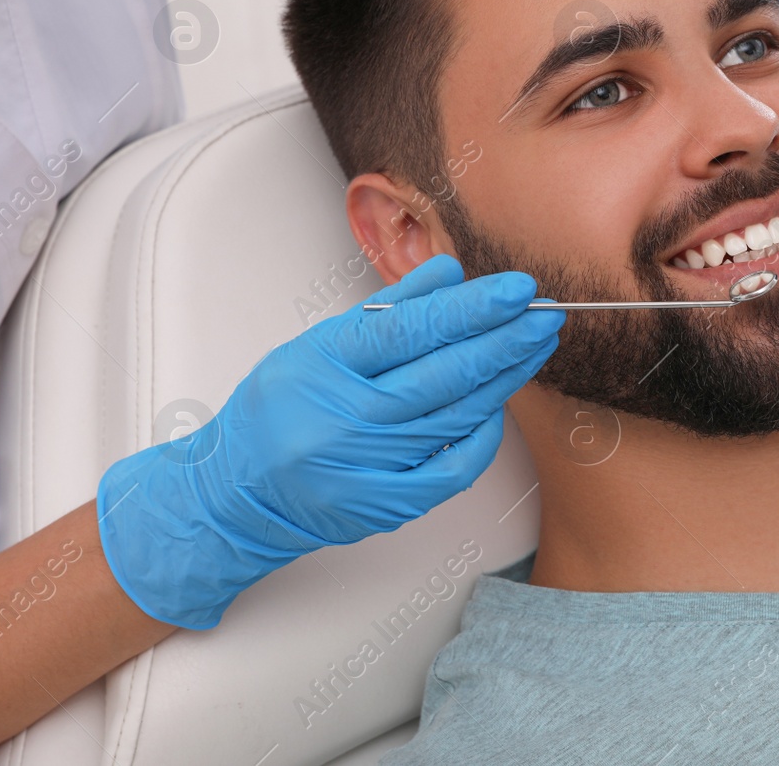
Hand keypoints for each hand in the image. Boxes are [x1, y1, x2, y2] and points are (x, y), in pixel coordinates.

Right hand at [96, 254, 562, 628]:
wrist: (235, 494)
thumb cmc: (280, 411)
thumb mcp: (318, 343)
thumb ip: (389, 309)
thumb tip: (450, 274)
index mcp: (323, 365)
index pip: (410, 329)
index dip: (472, 308)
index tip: (517, 289)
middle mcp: (342, 416)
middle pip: (442, 373)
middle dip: (504, 340)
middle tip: (544, 315)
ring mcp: (364, 465)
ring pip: (455, 416)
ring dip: (504, 379)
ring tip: (534, 347)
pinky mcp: (383, 505)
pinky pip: (453, 468)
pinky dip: (482, 435)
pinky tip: (500, 406)